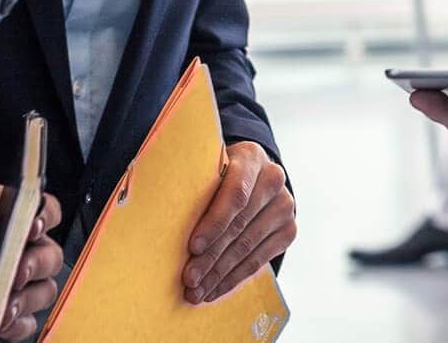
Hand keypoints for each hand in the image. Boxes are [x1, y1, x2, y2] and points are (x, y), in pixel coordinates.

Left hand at [0, 176, 63, 340]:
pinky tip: (0, 320)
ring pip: (43, 291)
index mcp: (13, 212)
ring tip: (6, 304)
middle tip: (17, 272)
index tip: (30, 229)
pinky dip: (17, 326)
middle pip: (50, 257)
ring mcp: (7, 279)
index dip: (45, 219)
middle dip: (38, 265)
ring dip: (30, 299)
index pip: (47, 212)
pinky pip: (22, 323)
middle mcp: (17, 246)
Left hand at [184, 141, 295, 304]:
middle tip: (189, 278)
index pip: (236, 193)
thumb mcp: (208, 170)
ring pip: (248, 246)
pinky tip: (215, 289)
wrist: (253, 177)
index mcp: (251, 157)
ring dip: (220, 273)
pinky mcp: (288, 229)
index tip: (193, 246)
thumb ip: (194, 186)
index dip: (215, 222)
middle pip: (240, 225)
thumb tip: (158, 218)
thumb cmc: (218, 175)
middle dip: (211, 256)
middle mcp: (274, 179)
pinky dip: (234, 278)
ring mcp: (285, 205)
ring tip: (196, 291)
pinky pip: (259, 260)